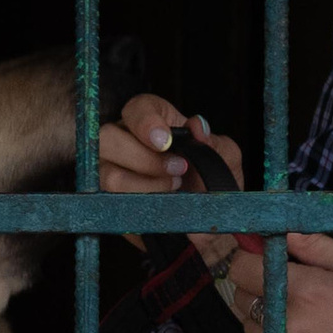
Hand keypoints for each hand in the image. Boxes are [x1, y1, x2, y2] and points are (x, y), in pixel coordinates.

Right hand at [96, 94, 242, 270]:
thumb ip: (214, 141)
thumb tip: (198, 128)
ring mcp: (111, 172)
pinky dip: (136, 205)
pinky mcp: (109, 202)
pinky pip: (110, 203)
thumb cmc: (211, 183)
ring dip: (143, 185)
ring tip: (172, 190)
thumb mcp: (224, 158)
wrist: (207, 225)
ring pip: (108, 174)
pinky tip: (158, 206)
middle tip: (178, 171)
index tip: (166, 142)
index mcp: (154, 122)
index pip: (137, 108)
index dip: (145, 122)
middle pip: (109, 138)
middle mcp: (124, 142)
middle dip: (144, 159)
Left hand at [222, 230, 332, 332]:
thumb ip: (317, 247)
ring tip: (302, 324)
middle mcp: (291, 326)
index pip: (242, 269)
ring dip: (264, 324)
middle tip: (292, 295)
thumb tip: (282, 232)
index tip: (263, 263)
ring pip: (249, 332)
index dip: (251, 262)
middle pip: (243, 300)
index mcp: (308, 289)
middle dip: (260, 290)